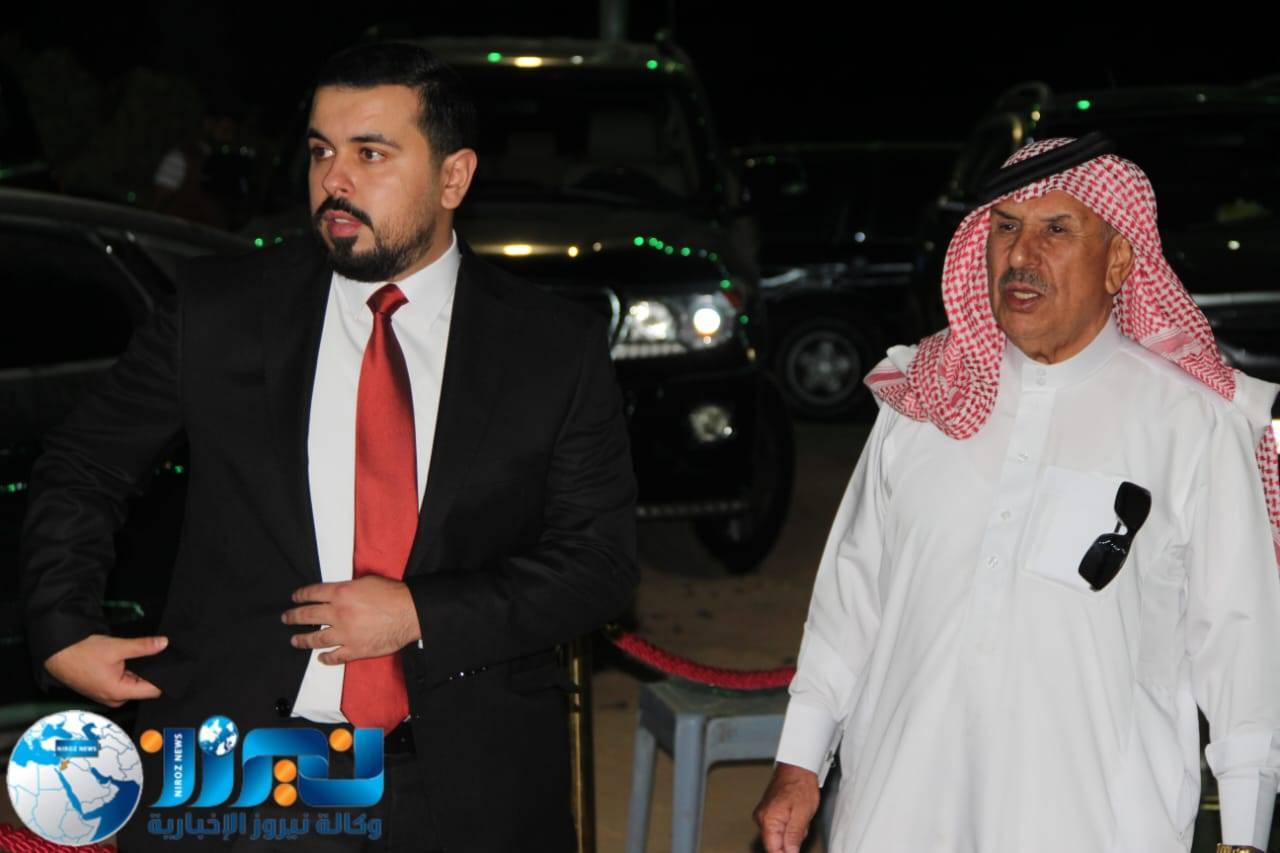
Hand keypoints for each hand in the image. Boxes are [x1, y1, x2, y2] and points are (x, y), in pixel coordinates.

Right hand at [44, 634, 165, 707]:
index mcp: (119, 693)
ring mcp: (108, 695)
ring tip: (141, 656)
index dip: (164, 677)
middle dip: (151, 672)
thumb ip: (143, 647)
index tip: (172, 664)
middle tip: (158, 655)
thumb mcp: (116, 647)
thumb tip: (163, 643)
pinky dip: (128, 673)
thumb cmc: (82, 652)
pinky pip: (123, 683)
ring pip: (133, 684)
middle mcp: (114, 699)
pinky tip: (127, 661)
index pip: (153, 690)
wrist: (57, 654)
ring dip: (138, 672)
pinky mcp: (103, 690)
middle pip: (144, 688)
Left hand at [282, 576, 420, 663]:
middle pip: (308, 616)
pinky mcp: (355, 650)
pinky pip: (335, 657)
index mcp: (340, 594)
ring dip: (303, 640)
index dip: (301, 595)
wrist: (409, 613)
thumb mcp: (366, 581)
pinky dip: (326, 658)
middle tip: (286, 618)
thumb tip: (339, 592)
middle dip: (293, 617)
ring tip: (295, 640)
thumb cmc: (392, 593)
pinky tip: (321, 658)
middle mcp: (338, 614)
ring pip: (316, 639)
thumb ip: (348, 587)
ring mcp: (345, 634)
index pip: (313, 594)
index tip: (294, 598)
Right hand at [754, 762, 820, 852]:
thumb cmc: (801, 784)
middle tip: (802, 827)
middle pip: (776, 843)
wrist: (798, 766)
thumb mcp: (803, 814)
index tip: (795, 851)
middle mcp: (762, 818)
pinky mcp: (768, 811)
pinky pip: (779, 826)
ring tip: (801, 818)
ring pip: (779, 835)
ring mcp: (764, 814)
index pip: (773, 850)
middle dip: (791, 841)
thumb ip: (794, 836)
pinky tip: (797, 815)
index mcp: (769, 820)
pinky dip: (790, 825)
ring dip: (792, 833)